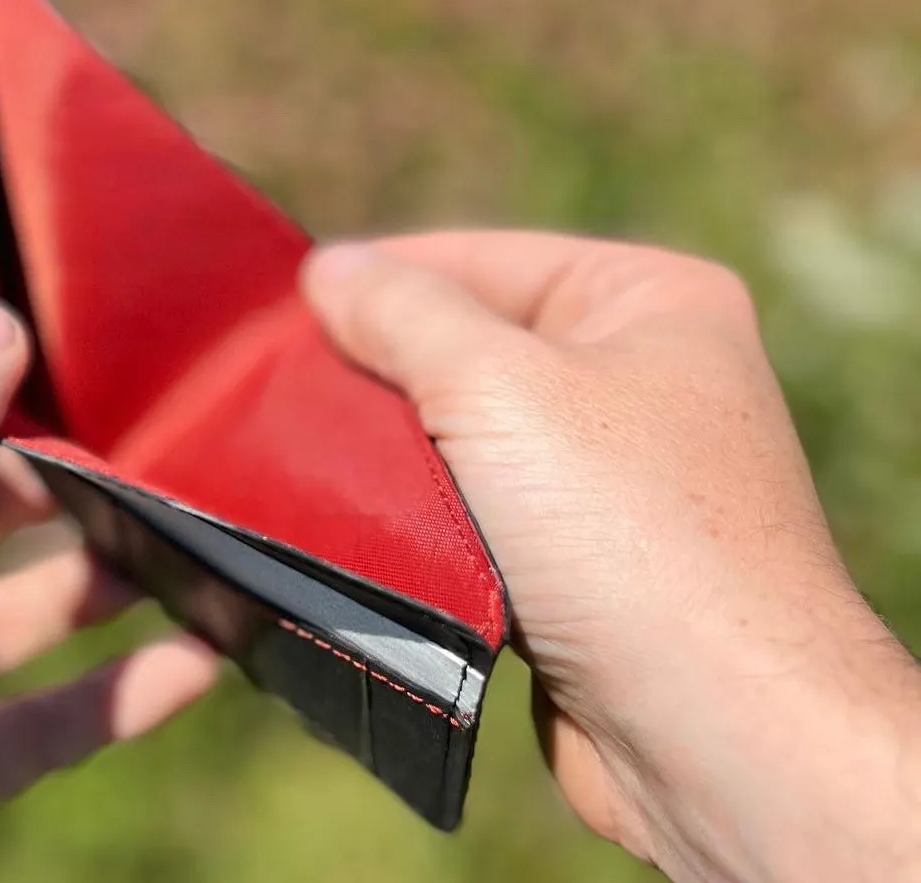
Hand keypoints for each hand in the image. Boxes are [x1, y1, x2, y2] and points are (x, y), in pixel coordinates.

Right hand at [303, 233, 920, 882]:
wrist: (721, 738)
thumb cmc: (626, 534)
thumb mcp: (497, 386)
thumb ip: (400, 311)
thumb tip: (327, 266)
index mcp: (650, 301)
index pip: (483, 258)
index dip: (381, 277)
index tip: (280, 305)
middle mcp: (643, 375)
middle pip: (470, 344)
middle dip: (378, 369)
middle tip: (275, 384)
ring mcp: (616, 474)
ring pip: (465, 435)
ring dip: (391, 451)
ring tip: (296, 451)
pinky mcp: (583, 562)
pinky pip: (476, 511)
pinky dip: (418, 517)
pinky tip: (351, 518)